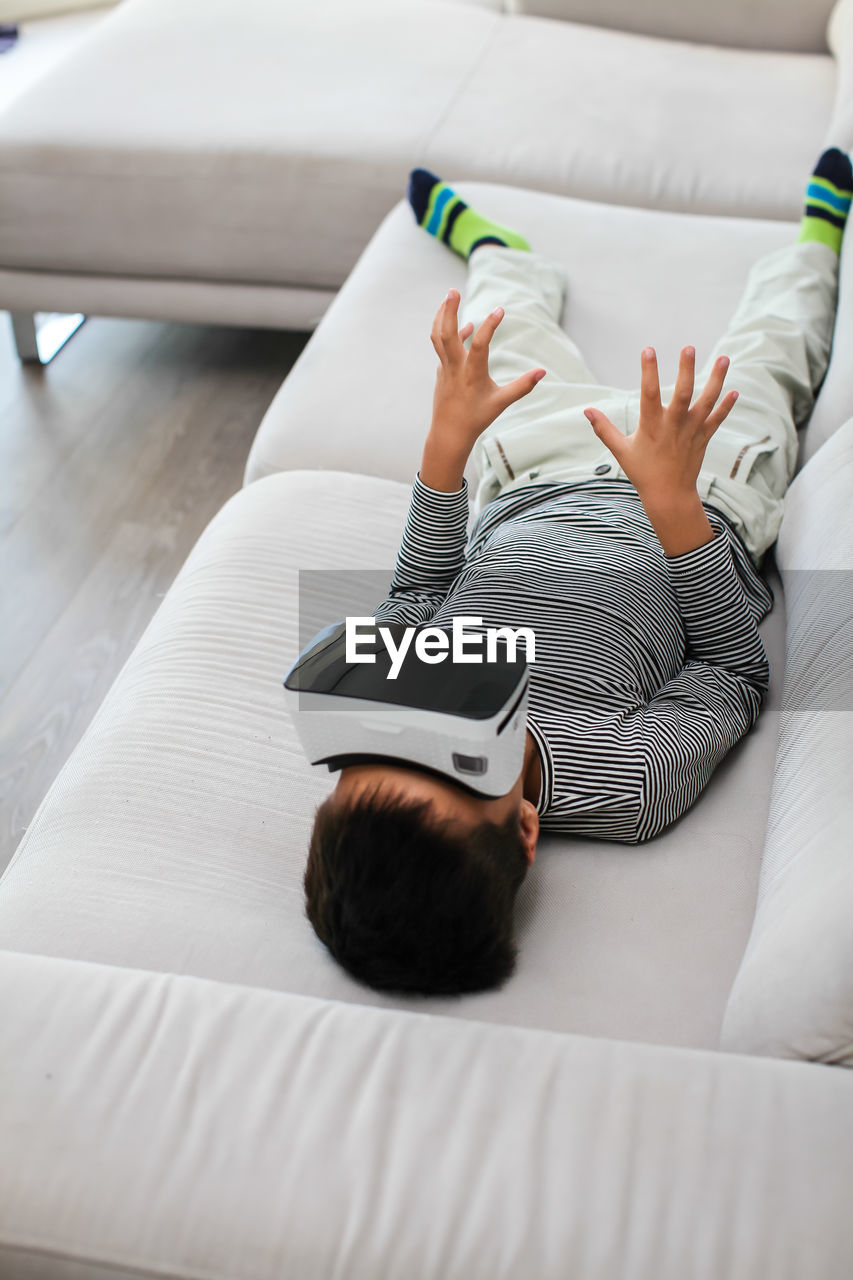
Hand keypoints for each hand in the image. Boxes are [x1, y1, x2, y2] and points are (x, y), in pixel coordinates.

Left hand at [426, 288, 545, 468]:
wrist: (449, 434)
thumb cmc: (477, 418)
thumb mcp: (502, 403)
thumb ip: (522, 386)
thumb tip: (542, 372)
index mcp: (471, 375)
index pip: (480, 345)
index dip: (490, 326)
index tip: (501, 310)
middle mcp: (455, 368)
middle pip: (446, 334)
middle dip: (449, 310)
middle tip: (453, 290)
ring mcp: (445, 369)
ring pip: (438, 337)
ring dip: (442, 316)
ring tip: (450, 297)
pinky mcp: (442, 371)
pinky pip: (443, 347)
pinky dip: (450, 334)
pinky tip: (465, 328)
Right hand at [583, 346, 737, 505]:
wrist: (669, 496)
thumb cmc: (642, 472)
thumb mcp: (620, 451)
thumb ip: (604, 428)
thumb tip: (586, 410)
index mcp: (652, 426)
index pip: (649, 393)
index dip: (648, 371)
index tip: (648, 350)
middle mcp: (674, 426)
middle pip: (683, 393)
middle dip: (687, 369)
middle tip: (689, 347)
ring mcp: (691, 431)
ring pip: (707, 401)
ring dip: (716, 379)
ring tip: (724, 357)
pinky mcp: (703, 438)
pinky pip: (718, 419)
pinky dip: (727, 406)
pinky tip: (735, 390)